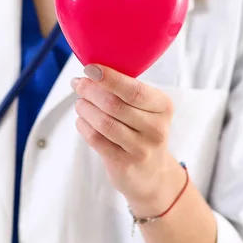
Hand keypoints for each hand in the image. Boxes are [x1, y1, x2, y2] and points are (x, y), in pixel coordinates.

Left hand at [71, 64, 184, 214]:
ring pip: (103, 122)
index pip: (134, 90)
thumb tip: (88, 73)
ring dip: (85, 108)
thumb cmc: (142, 129)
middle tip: (78, 84)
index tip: (90, 68)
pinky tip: (82, 120)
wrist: (152, 174)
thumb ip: (123, 90)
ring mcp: (141, 149)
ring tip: (80, 102)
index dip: (110, 78)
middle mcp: (156, 128)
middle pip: (114, 105)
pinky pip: (97, 140)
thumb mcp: (146, 108)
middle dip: (90, 90)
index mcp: (163, 106)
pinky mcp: (125, 164)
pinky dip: (84, 126)